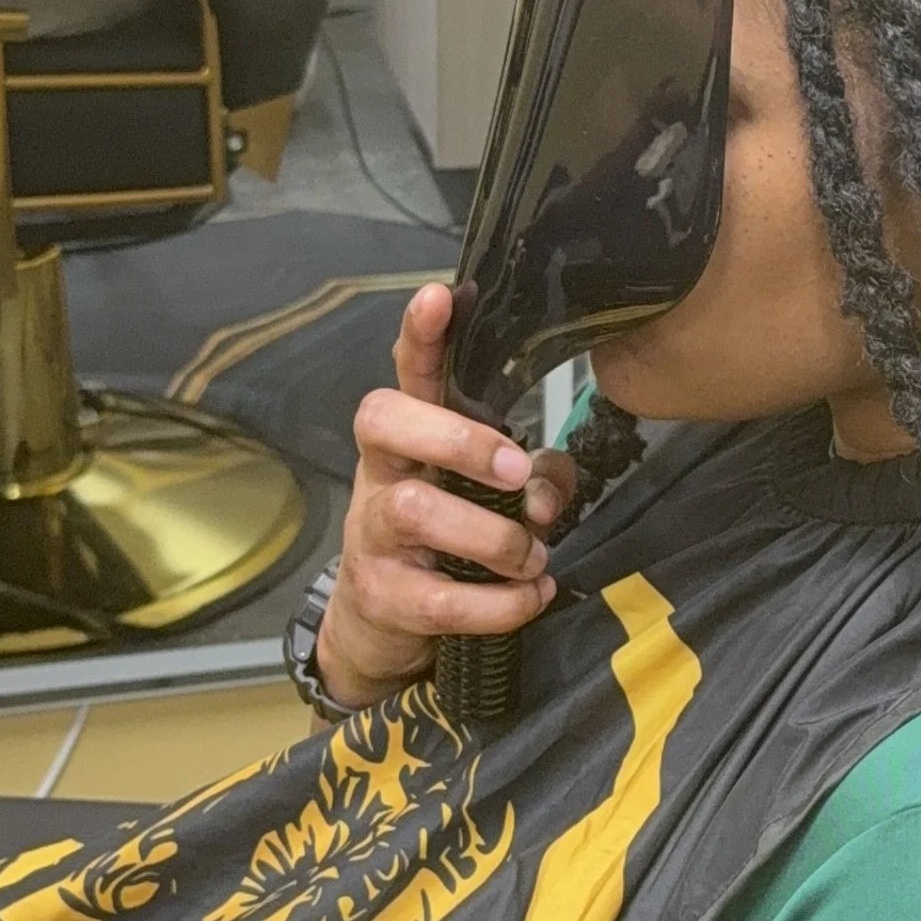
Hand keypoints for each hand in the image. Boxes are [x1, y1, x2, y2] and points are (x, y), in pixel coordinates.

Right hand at [318, 282, 575, 708]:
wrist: (382, 623)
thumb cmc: (446, 540)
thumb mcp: (493, 498)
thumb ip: (536, 479)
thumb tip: (546, 493)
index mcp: (409, 439)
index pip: (407, 373)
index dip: (420, 336)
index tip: (439, 296)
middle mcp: (381, 475)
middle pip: (384, 422)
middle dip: (458, 439)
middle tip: (516, 471)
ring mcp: (373, 537)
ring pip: (415, 510)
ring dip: (494, 537)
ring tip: (533, 557)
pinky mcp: (386, 598)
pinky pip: (442, 601)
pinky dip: (501, 604)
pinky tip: (533, 598)